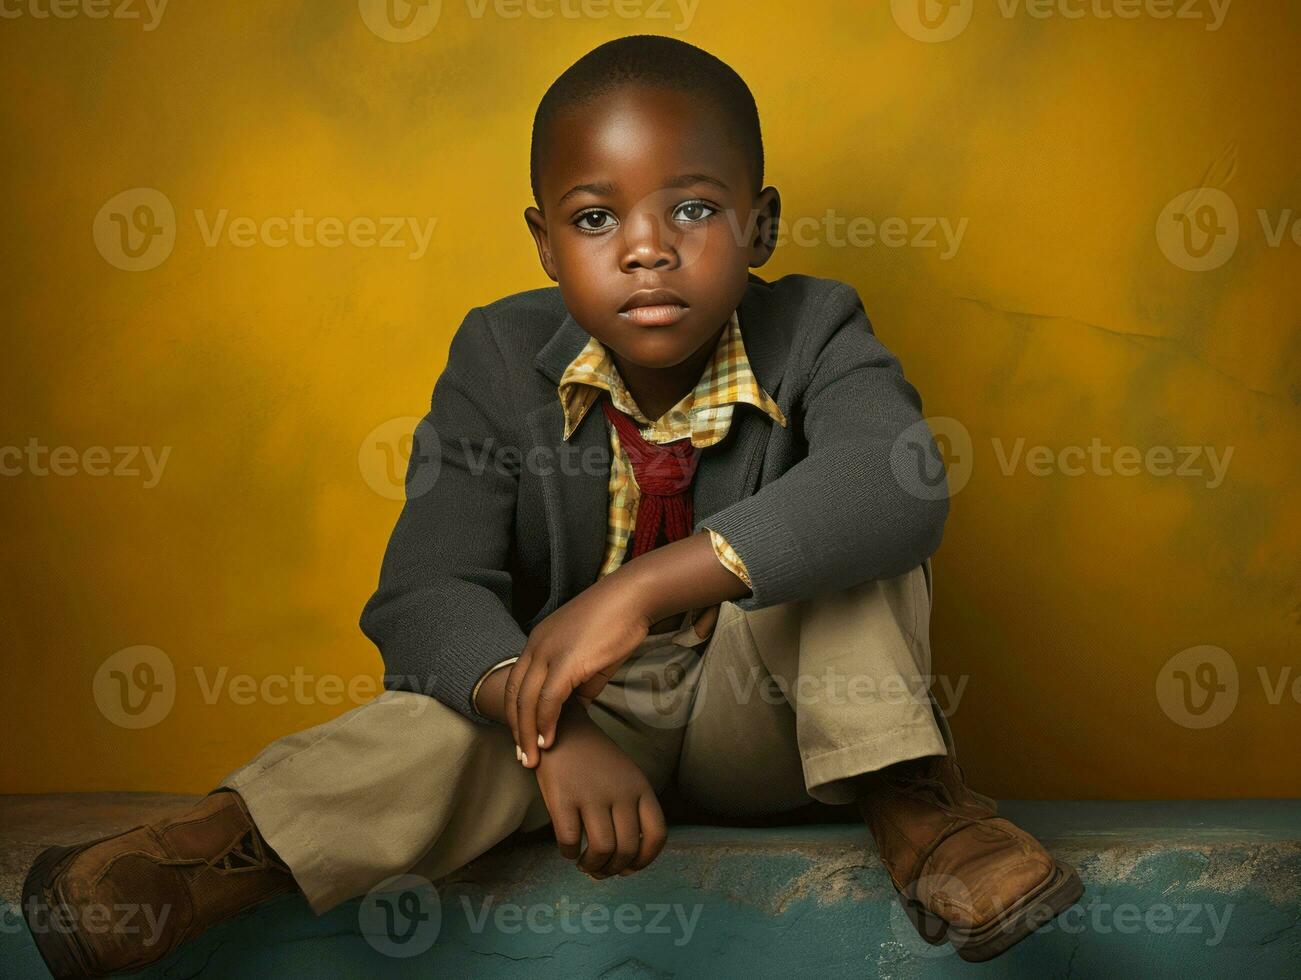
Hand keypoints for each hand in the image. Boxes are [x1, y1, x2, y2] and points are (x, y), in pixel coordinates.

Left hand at [507, 573, 651, 766]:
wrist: (632, 597)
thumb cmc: (616, 622)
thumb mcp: (590, 655)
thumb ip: (579, 683)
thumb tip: (575, 708)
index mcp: (537, 642)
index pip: (516, 684)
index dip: (517, 714)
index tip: (523, 738)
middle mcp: (536, 646)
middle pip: (515, 696)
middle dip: (517, 730)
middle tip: (523, 758)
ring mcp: (548, 653)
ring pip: (528, 701)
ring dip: (528, 734)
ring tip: (532, 759)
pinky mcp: (566, 661)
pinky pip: (549, 699)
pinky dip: (546, 723)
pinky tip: (548, 741)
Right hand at [534, 700, 667, 877]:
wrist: (562, 727)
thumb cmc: (594, 760)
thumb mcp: (625, 778)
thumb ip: (631, 811)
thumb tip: (626, 862)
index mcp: (640, 787)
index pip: (657, 835)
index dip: (645, 860)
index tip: (629, 868)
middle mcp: (620, 792)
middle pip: (628, 849)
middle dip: (614, 869)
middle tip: (600, 870)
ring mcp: (591, 794)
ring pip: (602, 850)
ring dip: (593, 866)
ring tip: (584, 863)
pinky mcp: (562, 798)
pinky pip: (570, 841)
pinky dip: (569, 854)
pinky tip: (568, 850)